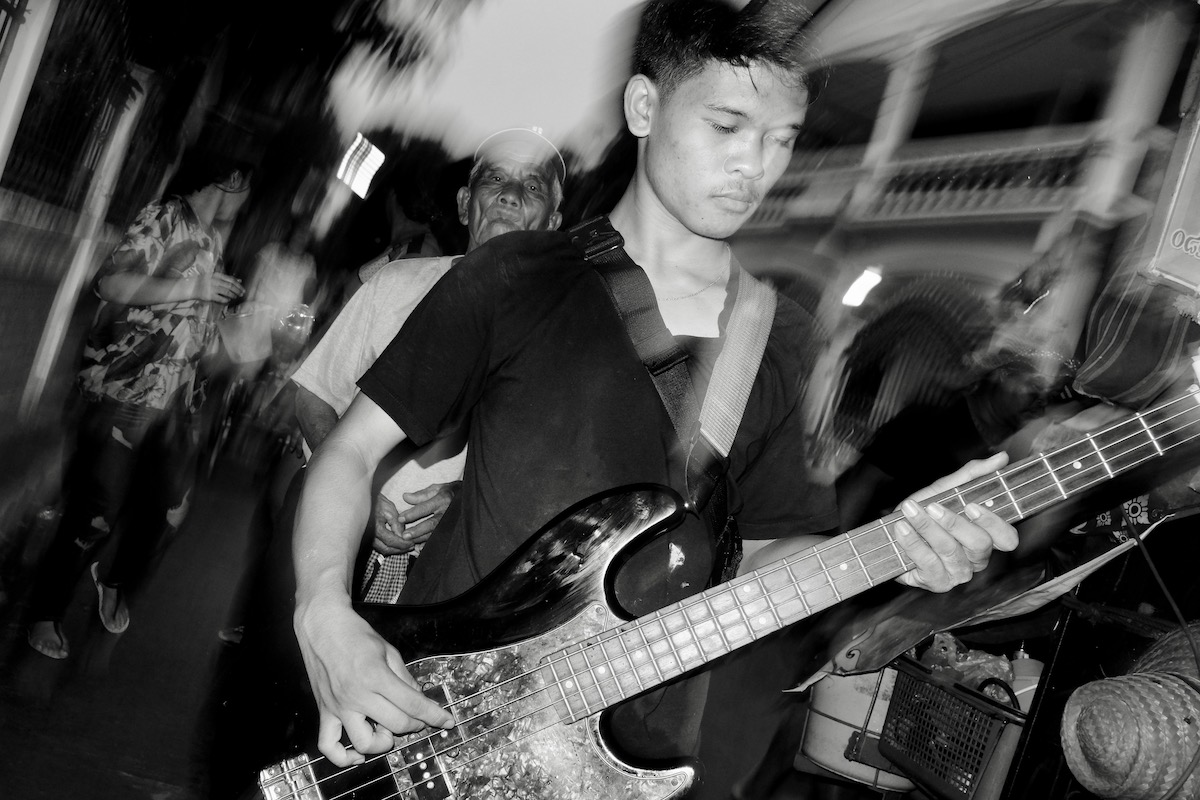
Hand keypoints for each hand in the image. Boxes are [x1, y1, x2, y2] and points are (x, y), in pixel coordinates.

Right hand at [195, 273, 243, 303]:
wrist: (191, 287)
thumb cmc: (205, 282)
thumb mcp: (216, 278)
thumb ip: (227, 279)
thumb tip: (240, 280)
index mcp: (217, 275)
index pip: (231, 280)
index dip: (238, 285)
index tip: (243, 289)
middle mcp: (215, 280)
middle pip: (230, 286)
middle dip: (238, 291)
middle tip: (241, 294)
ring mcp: (212, 288)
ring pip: (227, 292)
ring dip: (233, 295)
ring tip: (235, 297)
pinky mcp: (209, 295)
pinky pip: (221, 298)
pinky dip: (226, 300)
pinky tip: (228, 300)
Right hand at [293, 597, 453, 766]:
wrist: (322, 626)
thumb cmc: (355, 634)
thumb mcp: (388, 650)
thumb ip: (405, 677)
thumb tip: (418, 698)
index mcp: (376, 676)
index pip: (413, 704)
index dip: (435, 716)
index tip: (447, 721)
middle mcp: (357, 695)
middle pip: (396, 724)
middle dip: (415, 725)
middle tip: (418, 719)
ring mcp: (339, 706)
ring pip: (364, 743)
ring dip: (383, 742)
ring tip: (387, 730)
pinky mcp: (324, 712)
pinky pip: (329, 746)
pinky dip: (343, 758)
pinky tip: (358, 755)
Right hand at [371, 494, 413, 554]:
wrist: (366, 502)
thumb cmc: (379, 504)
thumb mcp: (391, 511)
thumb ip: (397, 525)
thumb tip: (404, 538)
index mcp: (376, 528)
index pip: (391, 541)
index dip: (403, 544)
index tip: (412, 543)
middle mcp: (370, 536)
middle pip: (386, 549)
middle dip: (400, 549)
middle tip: (411, 546)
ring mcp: (368, 539)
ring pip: (383, 550)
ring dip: (395, 550)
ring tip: (407, 546)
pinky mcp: (369, 539)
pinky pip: (380, 547)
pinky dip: (390, 548)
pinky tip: (398, 545)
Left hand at [394, 481, 459, 542]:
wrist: (469, 498)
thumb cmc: (450, 493)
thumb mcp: (437, 489)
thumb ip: (421, 494)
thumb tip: (405, 497)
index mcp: (443, 499)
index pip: (425, 507)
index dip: (412, 513)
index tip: (400, 518)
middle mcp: (448, 512)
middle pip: (432, 523)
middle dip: (417, 530)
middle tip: (404, 535)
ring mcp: (451, 523)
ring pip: (436, 533)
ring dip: (422, 538)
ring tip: (409, 542)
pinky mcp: (453, 530)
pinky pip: (441, 539)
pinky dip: (430, 544)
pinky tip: (420, 548)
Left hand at [893, 452, 1018, 592]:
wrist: (890, 535)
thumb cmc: (924, 512)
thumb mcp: (945, 490)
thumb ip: (972, 475)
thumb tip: (1002, 457)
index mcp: (986, 537)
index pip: (1008, 539)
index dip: (994, 524)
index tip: (972, 505)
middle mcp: (976, 558)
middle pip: (980, 544)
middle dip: (954, 523)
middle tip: (933, 507)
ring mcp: (958, 573)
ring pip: (951, 551)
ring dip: (927, 528)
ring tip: (910, 511)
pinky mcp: (936, 582)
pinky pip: (928, 563)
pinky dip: (913, 543)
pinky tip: (902, 529)